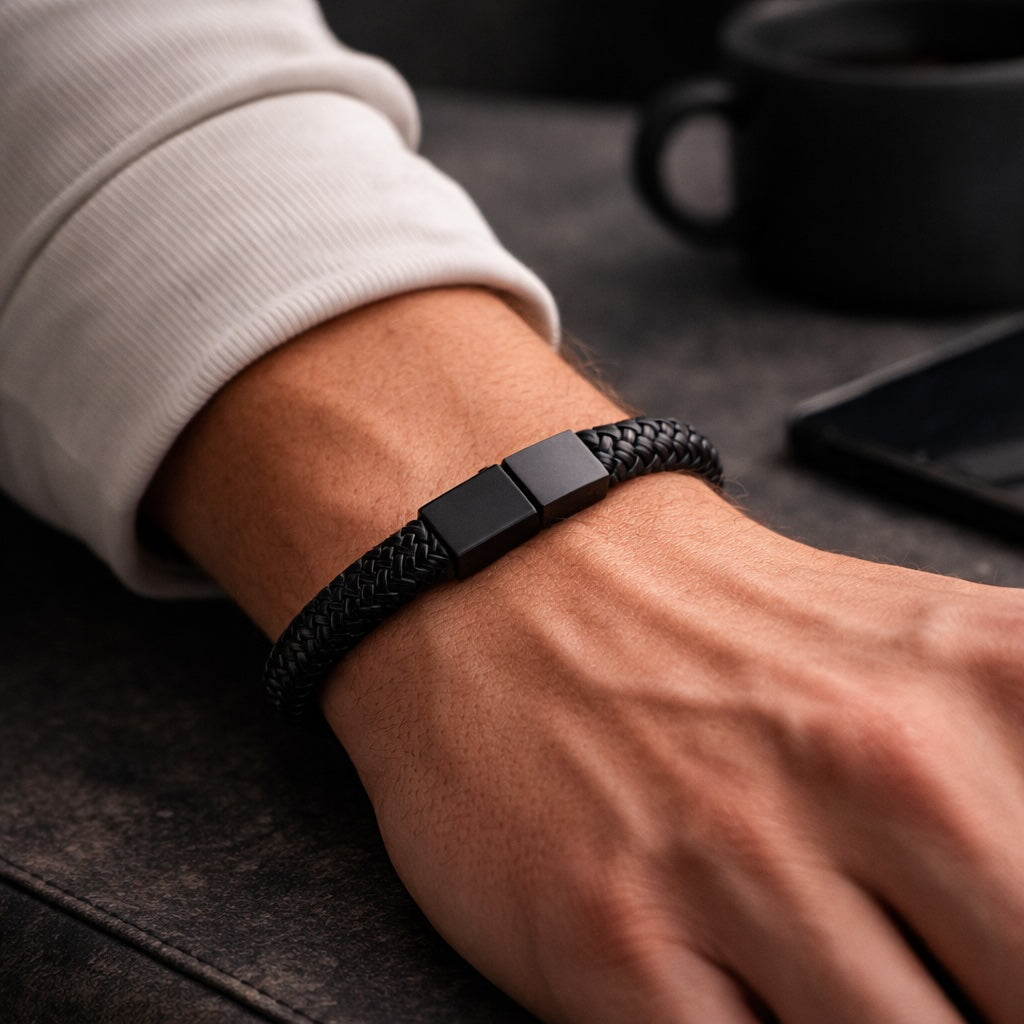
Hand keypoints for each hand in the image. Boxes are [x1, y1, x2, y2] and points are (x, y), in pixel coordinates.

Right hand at [147, 287, 1023, 1022]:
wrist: (512, 577)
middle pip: (1019, 999)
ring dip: (866, 1019)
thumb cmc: (705, 625)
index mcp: (984, 679)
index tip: (987, 949)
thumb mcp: (924, 647)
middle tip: (917, 971)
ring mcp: (737, 854)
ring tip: (815, 967)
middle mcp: (876, 762)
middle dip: (976, 998)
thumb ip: (1021, 758)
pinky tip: (742, 993)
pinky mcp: (614, 934)